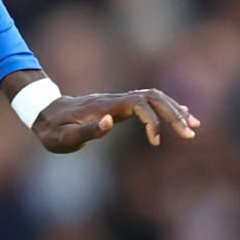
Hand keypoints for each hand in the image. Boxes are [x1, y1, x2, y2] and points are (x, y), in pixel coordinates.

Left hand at [30, 88, 200, 153]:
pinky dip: (168, 108)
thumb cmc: (53, 131)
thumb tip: (110, 122)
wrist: (45, 115)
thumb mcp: (62, 138)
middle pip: (154, 97)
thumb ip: (86, 131)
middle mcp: (116, 100)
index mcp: (105, 106)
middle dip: (174, 114)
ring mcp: (119, 101)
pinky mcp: (120, 106)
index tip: (156, 142)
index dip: (153, 120)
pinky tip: (184, 115)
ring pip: (155, 98)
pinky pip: (150, 103)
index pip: (139, 104)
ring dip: (176, 111)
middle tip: (190, 134)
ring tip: (194, 127)